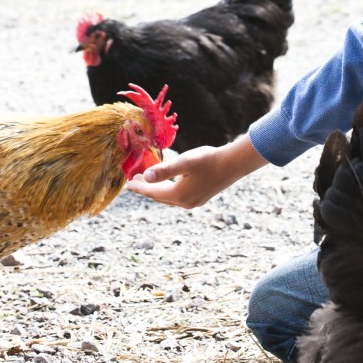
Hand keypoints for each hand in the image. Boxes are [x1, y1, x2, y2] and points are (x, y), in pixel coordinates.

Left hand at [127, 135, 267, 208]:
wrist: (233, 164)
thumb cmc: (208, 160)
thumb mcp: (185, 162)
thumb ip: (164, 169)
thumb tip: (145, 176)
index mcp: (179, 195)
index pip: (153, 192)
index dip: (140, 187)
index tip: (129, 183)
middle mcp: (186, 202)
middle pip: (160, 197)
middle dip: (147, 189)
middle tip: (136, 181)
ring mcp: (195, 201)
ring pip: (170, 198)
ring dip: (158, 190)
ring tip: (150, 181)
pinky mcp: (202, 197)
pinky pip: (179, 197)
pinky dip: (169, 191)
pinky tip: (171, 184)